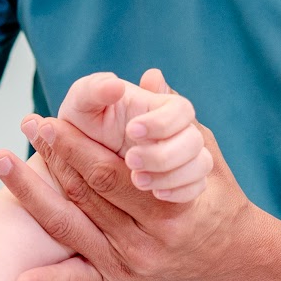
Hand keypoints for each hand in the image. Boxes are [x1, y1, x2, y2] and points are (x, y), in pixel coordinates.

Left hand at [0, 75, 257, 280]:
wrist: (233, 255)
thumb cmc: (217, 194)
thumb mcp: (206, 151)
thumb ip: (175, 116)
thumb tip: (150, 74)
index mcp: (168, 207)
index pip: (109, 172)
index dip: (75, 144)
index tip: (49, 118)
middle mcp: (147, 241)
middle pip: (86, 195)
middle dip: (52, 157)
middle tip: (26, 125)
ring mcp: (130, 264)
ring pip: (71, 227)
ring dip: (31, 196)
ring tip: (2, 162)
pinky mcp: (118, 279)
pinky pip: (77, 280)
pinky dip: (46, 280)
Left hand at [57, 68, 211, 200]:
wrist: (80, 157)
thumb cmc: (84, 122)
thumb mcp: (81, 103)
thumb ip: (93, 89)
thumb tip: (115, 86)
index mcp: (160, 105)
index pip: (181, 109)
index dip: (162, 121)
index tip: (131, 130)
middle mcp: (177, 130)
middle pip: (194, 140)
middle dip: (163, 153)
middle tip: (130, 160)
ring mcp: (183, 157)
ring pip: (200, 165)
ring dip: (172, 174)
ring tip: (138, 181)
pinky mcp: (183, 181)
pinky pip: (197, 187)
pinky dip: (181, 191)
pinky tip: (157, 194)